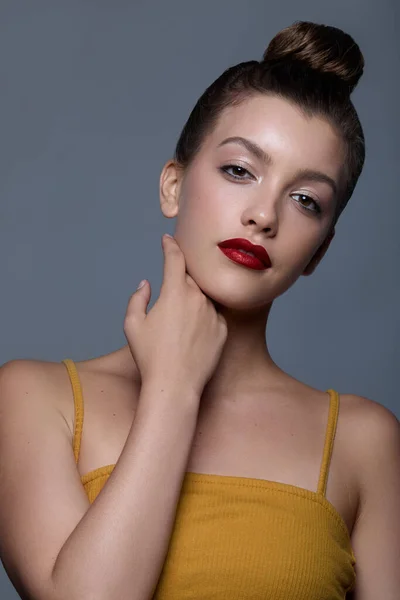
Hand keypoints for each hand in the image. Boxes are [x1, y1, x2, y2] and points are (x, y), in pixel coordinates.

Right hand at [124, 235, 227, 396]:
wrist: (175, 385)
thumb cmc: (150, 356)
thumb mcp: (133, 325)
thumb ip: (138, 298)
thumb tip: (146, 284)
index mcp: (175, 292)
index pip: (175, 258)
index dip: (171, 246)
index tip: (168, 239)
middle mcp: (198, 298)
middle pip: (190, 278)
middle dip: (179, 280)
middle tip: (168, 297)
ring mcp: (213, 313)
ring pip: (203, 296)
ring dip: (192, 300)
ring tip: (179, 322)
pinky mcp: (223, 329)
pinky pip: (213, 315)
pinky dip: (203, 317)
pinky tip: (191, 335)